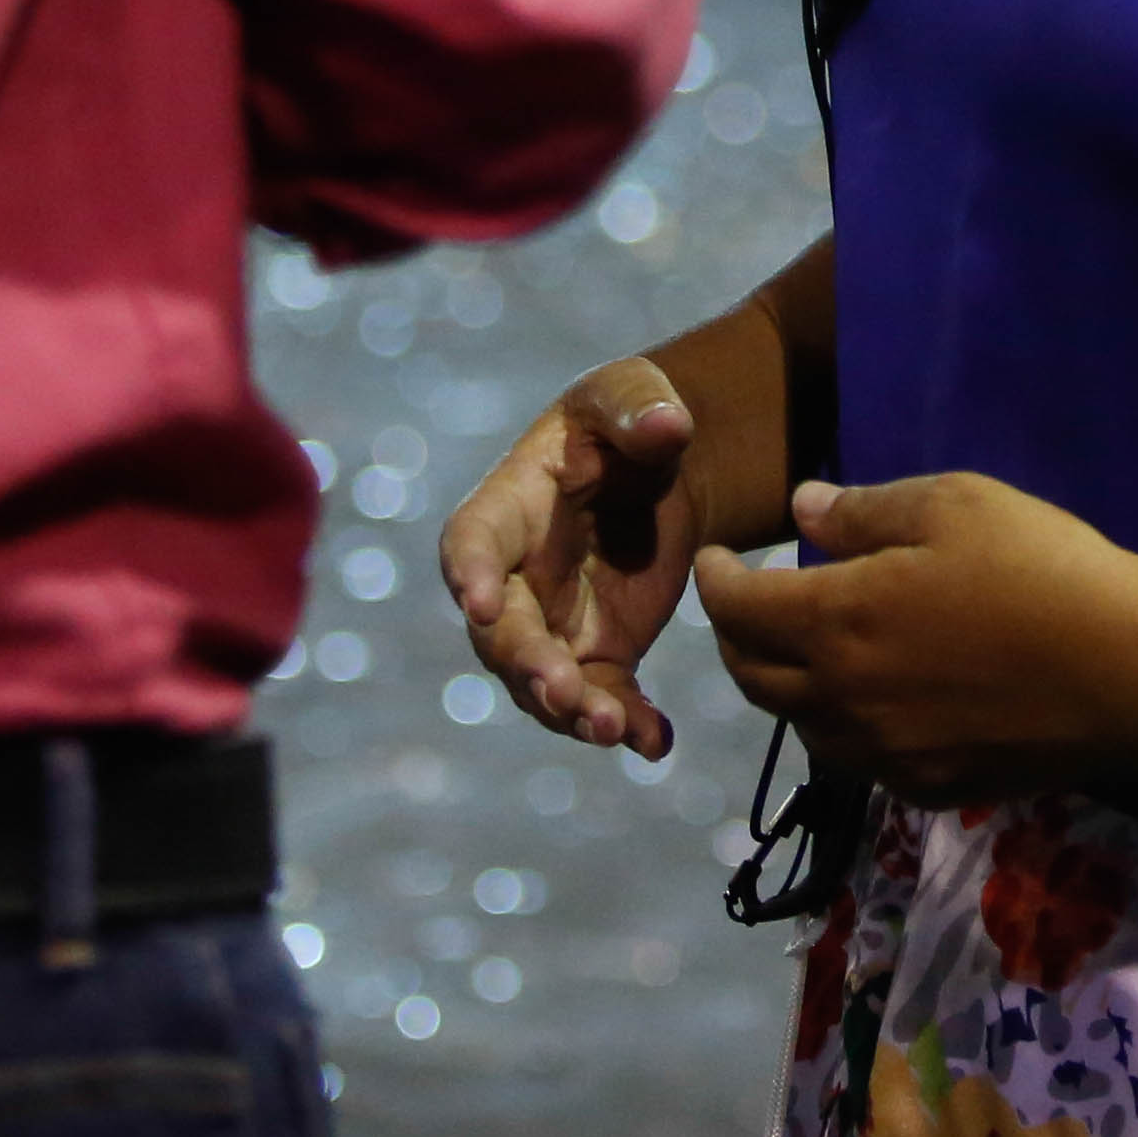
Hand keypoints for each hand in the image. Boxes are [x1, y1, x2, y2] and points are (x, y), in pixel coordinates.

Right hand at [438, 356, 710, 757]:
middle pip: (503, 634)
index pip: (471, 542)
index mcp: (508, 505)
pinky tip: (656, 743)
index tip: (480, 603)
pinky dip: (627, 725)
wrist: (660, 470)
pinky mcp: (597, 653)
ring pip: (542, 683)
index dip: (469, 572)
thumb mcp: (629, 394)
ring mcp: (552, 624)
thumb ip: (640, 407)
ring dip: (573, 711)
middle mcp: (515, 577)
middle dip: (528, 666)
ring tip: (615, 730)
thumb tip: (668, 424)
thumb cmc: (623, 419)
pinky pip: (602, 699)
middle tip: (564, 692)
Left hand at [698, 473, 1137, 806]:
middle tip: (751, 605)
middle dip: (737, 637)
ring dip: (785, 686)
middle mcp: (839, 701)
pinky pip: (857, 759)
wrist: (1126, 672)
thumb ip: (863, 511)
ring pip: (801, 726)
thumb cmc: (1039, 570)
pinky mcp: (926, 789)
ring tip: (806, 649)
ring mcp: (882, 755)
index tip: (715, 560)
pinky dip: (840, 724)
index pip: (737, 611)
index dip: (716, 582)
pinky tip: (871, 699)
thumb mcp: (953, 505)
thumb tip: (801, 512)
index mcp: (834, 624)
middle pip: (753, 678)